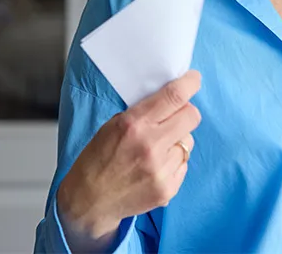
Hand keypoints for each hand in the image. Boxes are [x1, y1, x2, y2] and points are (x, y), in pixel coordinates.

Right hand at [57, 70, 202, 249]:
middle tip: (175, 117)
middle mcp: (150, 145)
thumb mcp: (113, 125)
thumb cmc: (98, 159)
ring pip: (189, 141)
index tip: (193, 80)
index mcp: (134, 124)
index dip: (190, 83)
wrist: (88, 201)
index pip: (175, 96)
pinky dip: (174, 161)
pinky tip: (155, 167)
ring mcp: (161, 169)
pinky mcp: (168, 189)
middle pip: (192, 116)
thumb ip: (144, 111)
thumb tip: (173, 98)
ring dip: (178, 140)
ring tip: (157, 149)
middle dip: (186, 112)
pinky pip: (184, 163)